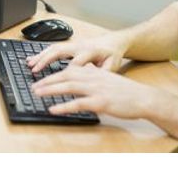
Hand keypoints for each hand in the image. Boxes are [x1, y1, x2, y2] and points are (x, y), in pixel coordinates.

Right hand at [27, 32, 128, 74]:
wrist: (113, 42)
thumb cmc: (112, 55)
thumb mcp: (113, 65)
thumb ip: (104, 73)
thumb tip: (95, 80)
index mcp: (90, 51)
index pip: (75, 62)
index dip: (66, 71)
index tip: (57, 83)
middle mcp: (79, 46)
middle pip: (59, 51)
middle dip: (45, 60)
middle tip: (34, 70)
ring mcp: (73, 44)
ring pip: (54, 48)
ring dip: (40, 56)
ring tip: (29, 64)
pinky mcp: (70, 45)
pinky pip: (53, 47)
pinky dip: (42, 53)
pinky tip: (33, 59)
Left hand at [32, 63, 156, 119]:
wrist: (143, 98)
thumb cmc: (126, 92)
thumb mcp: (107, 80)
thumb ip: (93, 79)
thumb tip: (79, 80)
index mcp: (94, 72)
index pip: (69, 69)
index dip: (53, 73)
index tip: (41, 77)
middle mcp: (93, 78)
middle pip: (65, 75)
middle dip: (47, 80)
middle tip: (33, 85)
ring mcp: (96, 89)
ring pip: (69, 86)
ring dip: (50, 89)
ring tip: (37, 93)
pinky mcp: (100, 102)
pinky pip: (78, 103)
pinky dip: (64, 106)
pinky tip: (53, 109)